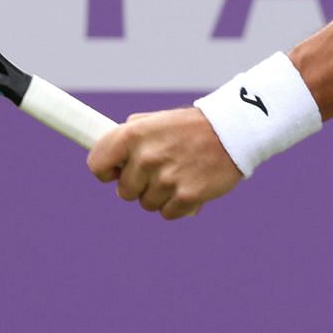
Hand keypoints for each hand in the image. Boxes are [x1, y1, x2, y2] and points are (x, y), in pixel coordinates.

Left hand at [86, 107, 243, 219]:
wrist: (235, 131)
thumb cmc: (194, 126)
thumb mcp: (159, 120)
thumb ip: (133, 134)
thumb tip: (110, 153)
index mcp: (134, 134)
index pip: (97, 165)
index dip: (106, 172)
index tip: (116, 172)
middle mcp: (146, 157)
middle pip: (124, 191)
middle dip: (140, 185)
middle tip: (161, 170)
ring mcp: (166, 179)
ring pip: (147, 204)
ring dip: (160, 195)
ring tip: (180, 174)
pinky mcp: (186, 197)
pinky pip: (167, 213)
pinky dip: (178, 205)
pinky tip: (191, 186)